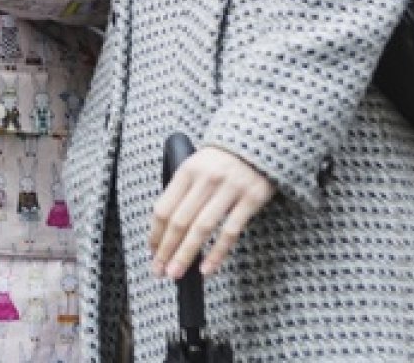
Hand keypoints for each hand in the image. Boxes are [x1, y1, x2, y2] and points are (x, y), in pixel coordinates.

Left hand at [150, 147, 275, 277]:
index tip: (152, 252)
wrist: (261, 141)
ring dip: (186, 255)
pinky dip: (217, 253)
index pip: (164, 208)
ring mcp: (229, 189)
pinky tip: (206, 268)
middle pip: (180, 221)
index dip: (156, 234)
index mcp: (187, 171)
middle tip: (159, 271)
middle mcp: (206, 179)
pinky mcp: (251, 199)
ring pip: (201, 228)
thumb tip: (164, 229)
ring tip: (176, 273)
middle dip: (166, 250)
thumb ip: (182, 191)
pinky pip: (230, 232)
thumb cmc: (222, 160)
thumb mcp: (197, 165)